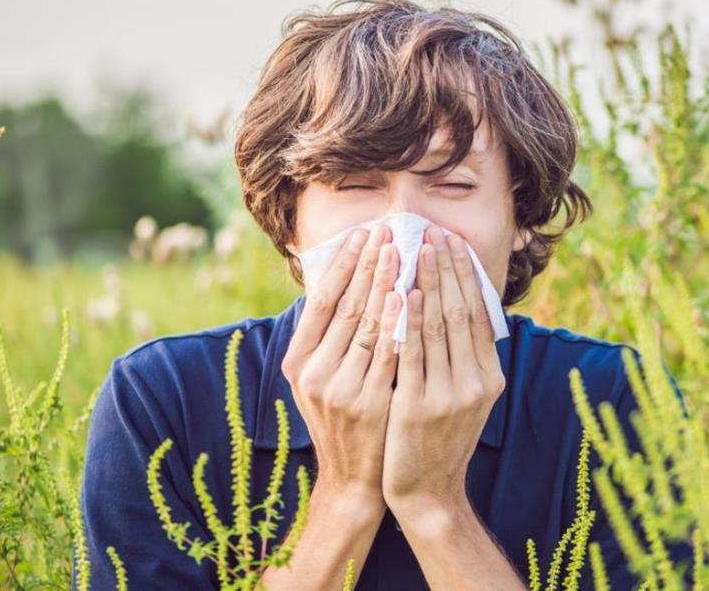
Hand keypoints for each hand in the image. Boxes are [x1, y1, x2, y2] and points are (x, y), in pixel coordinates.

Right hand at [281, 223, 400, 509]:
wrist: (355, 478)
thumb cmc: (344, 418)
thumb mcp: (322, 378)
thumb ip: (329, 337)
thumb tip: (344, 279)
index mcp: (298, 362)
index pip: (322, 301)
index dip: (344, 265)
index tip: (363, 233)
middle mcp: (313, 373)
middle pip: (346, 306)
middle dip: (368, 265)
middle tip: (388, 231)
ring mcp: (340, 389)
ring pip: (368, 325)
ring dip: (386, 284)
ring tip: (402, 251)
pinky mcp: (369, 403)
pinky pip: (388, 353)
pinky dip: (400, 322)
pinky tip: (410, 296)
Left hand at [382, 225, 505, 524]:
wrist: (427, 491)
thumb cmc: (439, 438)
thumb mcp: (464, 398)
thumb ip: (464, 358)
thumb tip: (458, 307)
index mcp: (489, 377)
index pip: (479, 314)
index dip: (466, 275)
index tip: (453, 242)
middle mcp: (476, 383)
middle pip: (461, 312)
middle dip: (447, 268)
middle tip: (434, 232)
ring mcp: (449, 395)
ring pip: (438, 327)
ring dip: (427, 283)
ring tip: (416, 249)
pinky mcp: (419, 405)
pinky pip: (413, 353)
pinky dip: (410, 319)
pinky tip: (403, 293)